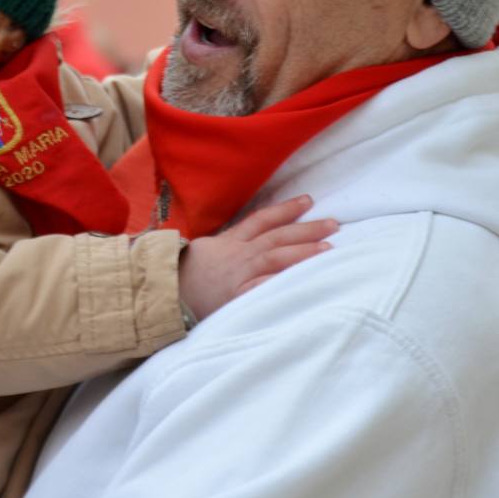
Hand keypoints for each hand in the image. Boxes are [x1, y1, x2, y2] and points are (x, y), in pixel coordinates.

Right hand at [177, 195, 334, 322]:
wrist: (164, 293)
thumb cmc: (187, 275)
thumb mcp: (209, 250)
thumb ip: (232, 242)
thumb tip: (260, 234)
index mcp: (231, 242)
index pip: (261, 220)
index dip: (285, 209)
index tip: (309, 200)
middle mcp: (237, 255)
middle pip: (276, 237)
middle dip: (306, 229)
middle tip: (334, 224)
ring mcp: (238, 275)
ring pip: (274, 258)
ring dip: (302, 252)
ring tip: (328, 249)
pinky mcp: (236, 297)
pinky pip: (261, 287)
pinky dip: (280, 282)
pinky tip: (300, 281)